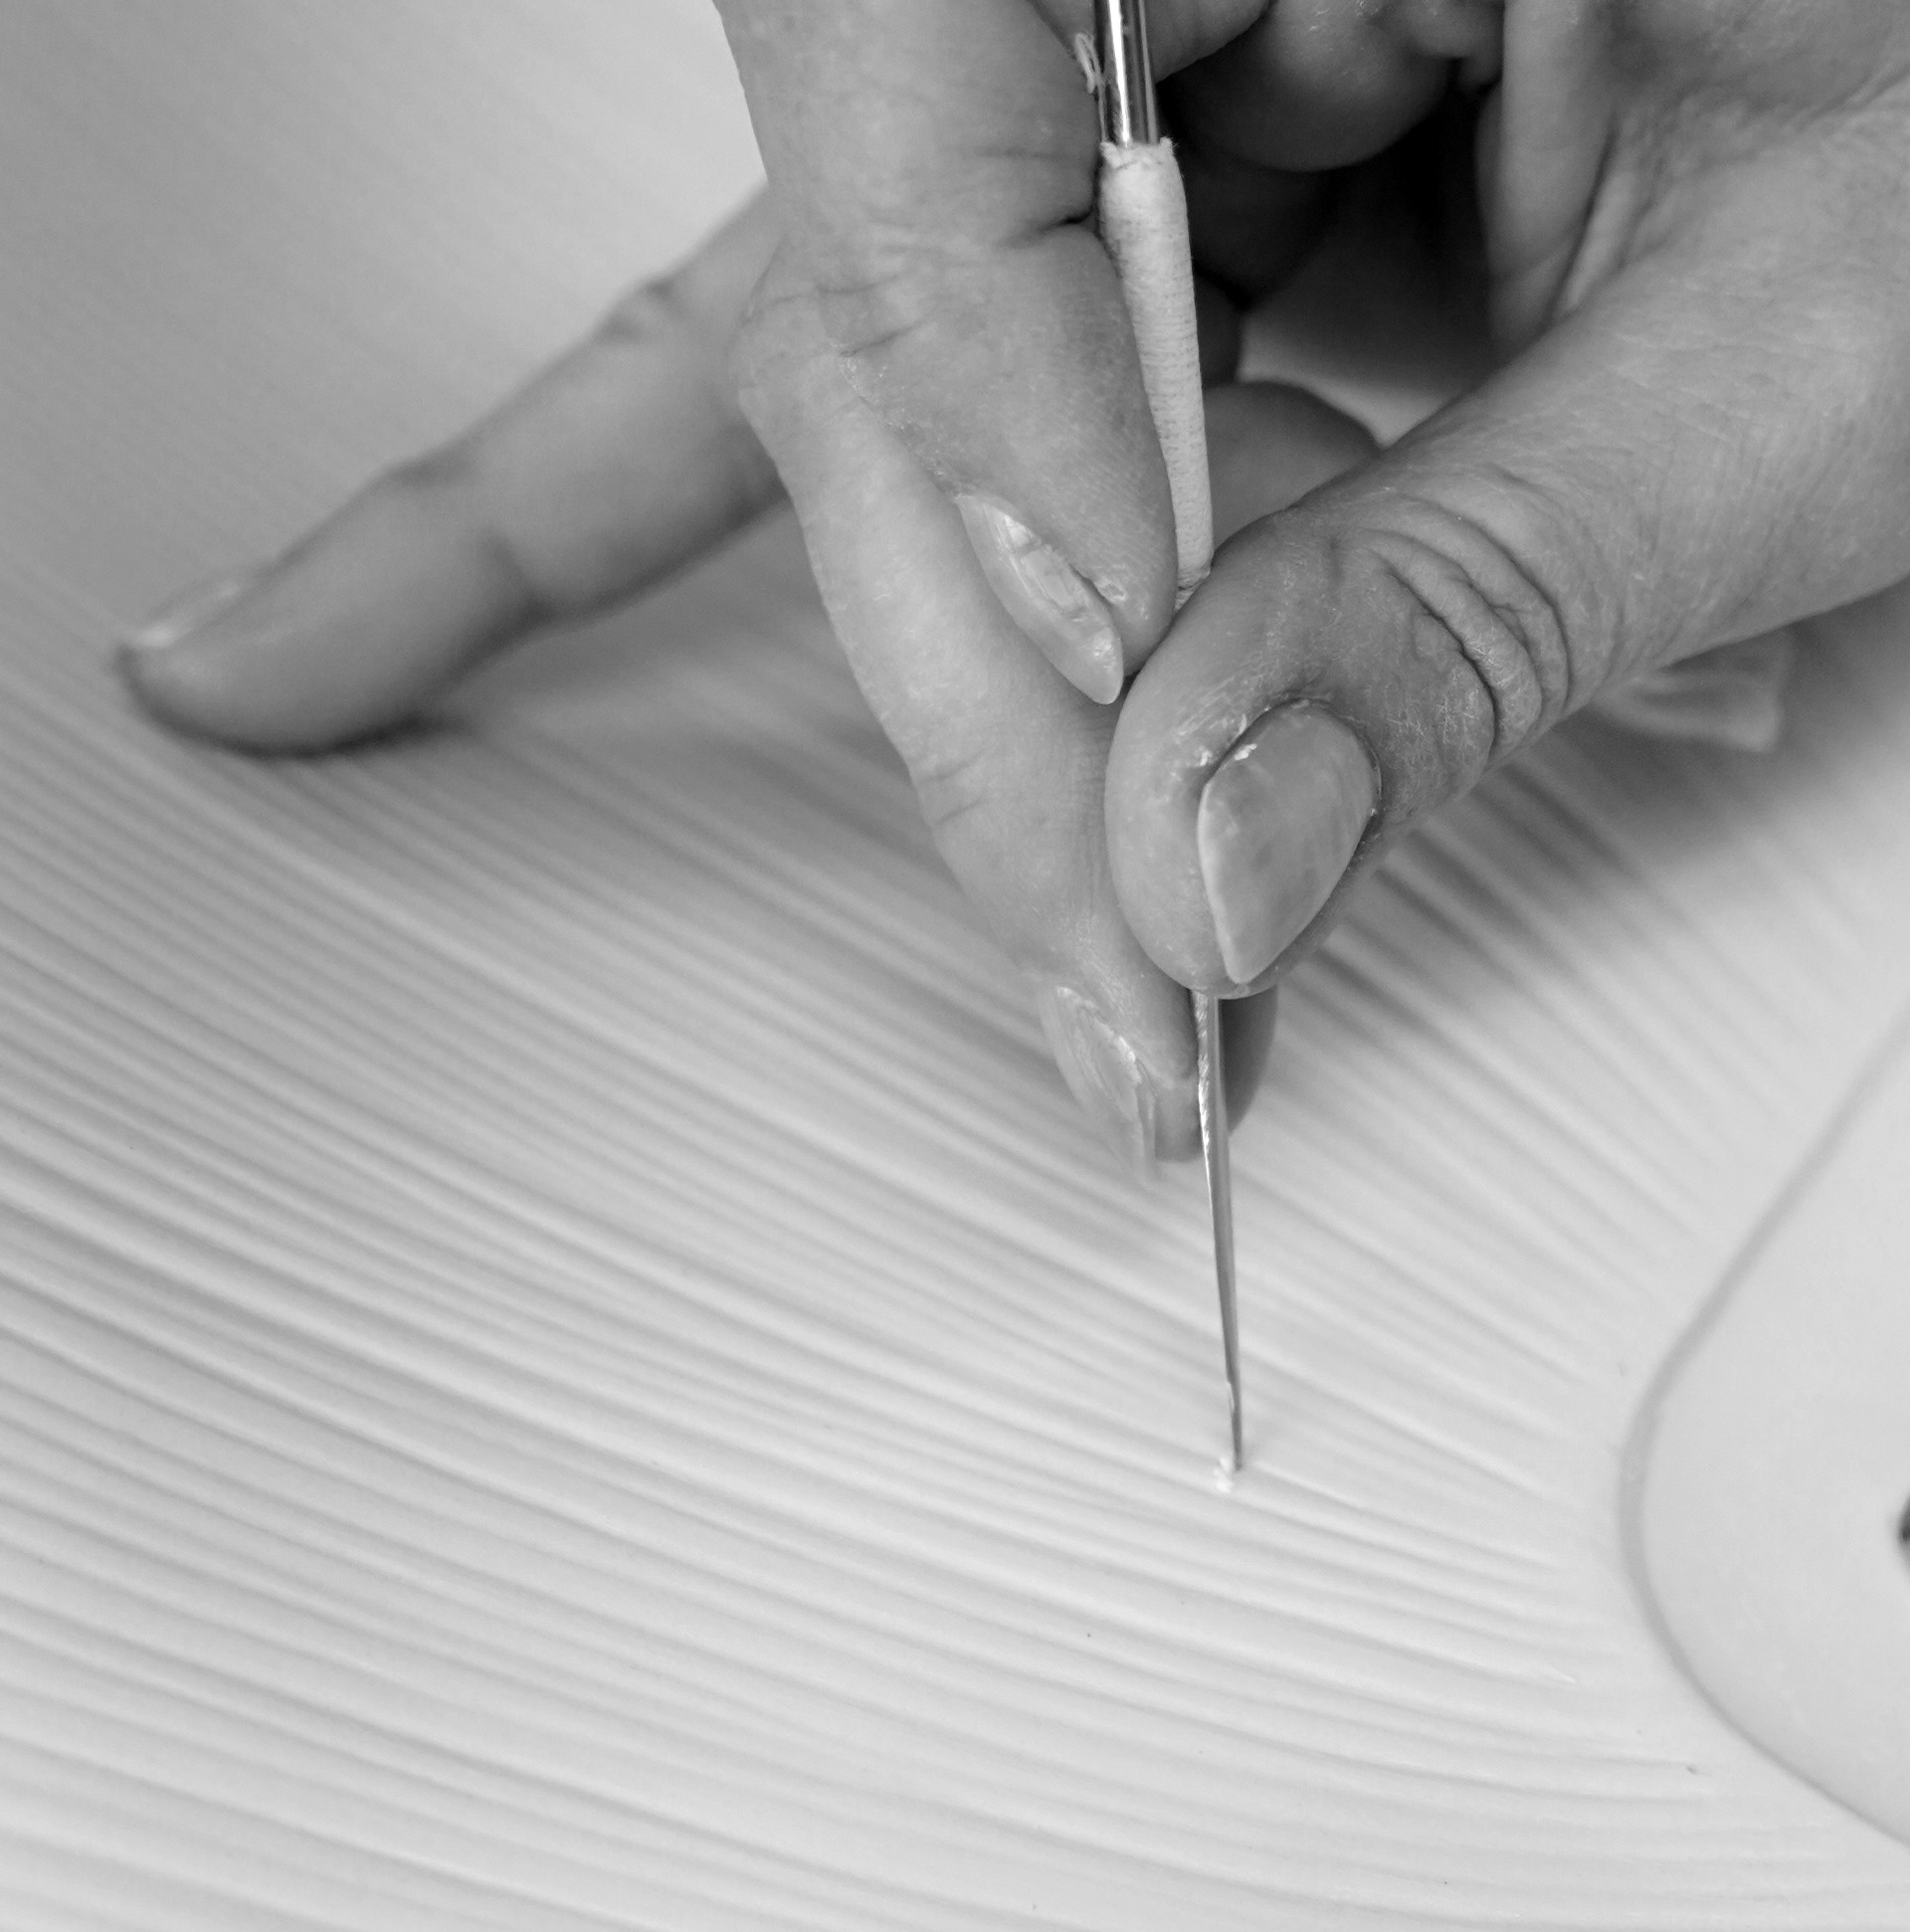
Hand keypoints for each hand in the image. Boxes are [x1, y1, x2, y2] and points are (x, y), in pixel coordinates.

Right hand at [121, 5, 1909, 1175]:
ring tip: (1143, 934)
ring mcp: (1185, 59)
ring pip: (927, 384)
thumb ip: (1475, 593)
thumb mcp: (1796, 347)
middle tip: (1120, 954)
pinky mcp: (1204, 196)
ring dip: (1030, 692)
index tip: (1120, 724)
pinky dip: (1094, 640)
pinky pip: (1032, 419)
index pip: (942, 72)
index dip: (979, 416)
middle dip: (1010, 672)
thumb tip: (1209, 846)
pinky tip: (1125, 781)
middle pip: (904, 283)